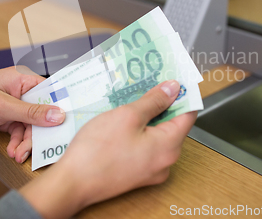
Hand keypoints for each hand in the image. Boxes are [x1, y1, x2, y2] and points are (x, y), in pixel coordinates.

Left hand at [0, 67, 64, 162]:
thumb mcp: (1, 106)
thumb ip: (31, 112)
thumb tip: (58, 115)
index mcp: (21, 79)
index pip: (49, 92)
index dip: (58, 107)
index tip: (65, 123)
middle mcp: (20, 91)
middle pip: (42, 113)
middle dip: (37, 132)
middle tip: (34, 148)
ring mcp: (14, 106)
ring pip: (31, 126)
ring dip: (26, 141)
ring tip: (18, 154)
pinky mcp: (7, 119)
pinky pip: (20, 132)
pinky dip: (18, 143)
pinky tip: (13, 151)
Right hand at [20, 80, 196, 218]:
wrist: (73, 183)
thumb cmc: (98, 150)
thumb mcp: (128, 116)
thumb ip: (154, 101)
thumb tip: (173, 88)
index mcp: (169, 147)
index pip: (188, 114)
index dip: (182, 95)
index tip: (172, 79)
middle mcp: (166, 161)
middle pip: (172, 125)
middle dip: (161, 103)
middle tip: (147, 84)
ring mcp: (151, 169)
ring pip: (157, 135)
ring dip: (147, 116)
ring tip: (131, 100)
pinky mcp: (137, 172)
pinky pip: (145, 146)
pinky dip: (139, 131)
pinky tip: (123, 120)